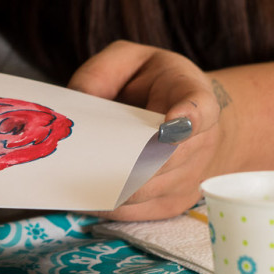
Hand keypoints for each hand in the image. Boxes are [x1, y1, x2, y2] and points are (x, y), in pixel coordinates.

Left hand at [68, 40, 228, 220]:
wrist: (195, 121)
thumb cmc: (158, 86)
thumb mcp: (131, 60)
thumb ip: (102, 72)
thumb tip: (78, 101)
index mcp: (195, 98)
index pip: (201, 110)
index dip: (188, 119)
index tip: (171, 127)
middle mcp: (201, 144)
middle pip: (162, 163)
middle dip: (122, 163)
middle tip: (82, 157)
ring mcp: (190, 179)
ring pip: (143, 193)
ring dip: (108, 186)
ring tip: (72, 174)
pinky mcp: (173, 205)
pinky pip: (136, 214)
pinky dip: (106, 204)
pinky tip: (81, 191)